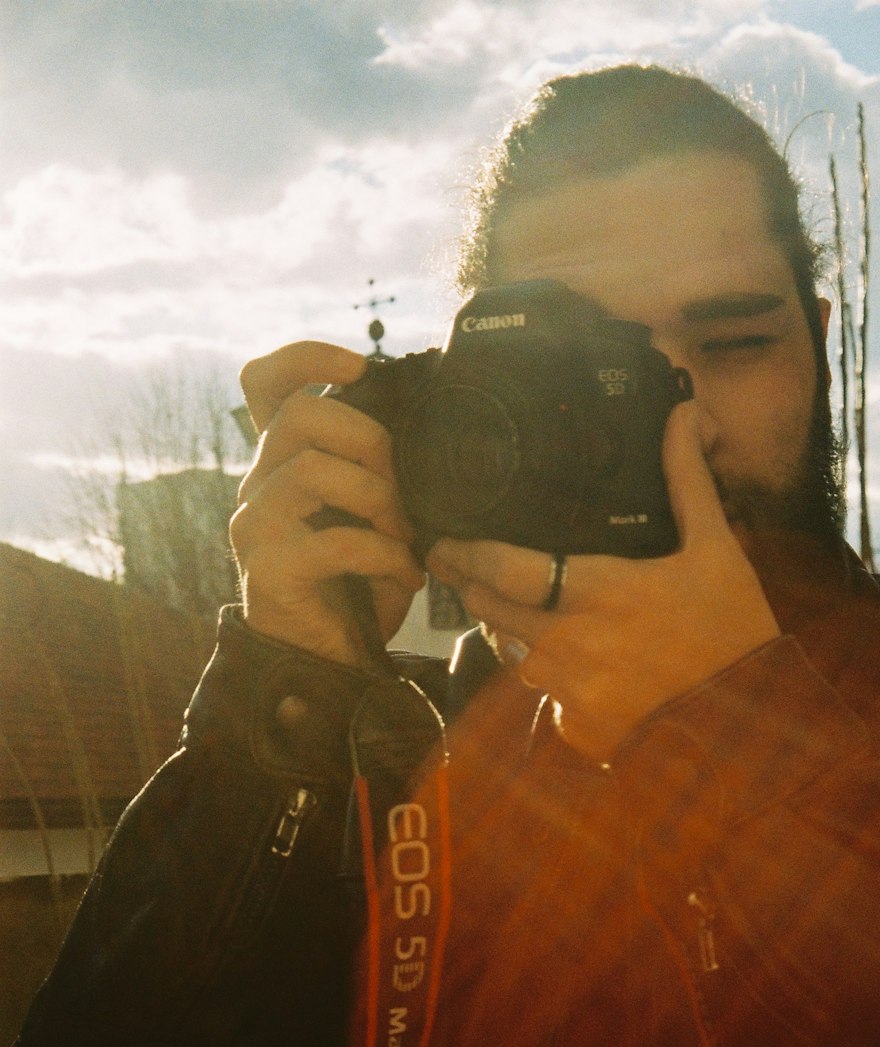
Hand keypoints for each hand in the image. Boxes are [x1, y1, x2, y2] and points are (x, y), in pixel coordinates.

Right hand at [230, 341, 425, 667]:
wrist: (333, 664)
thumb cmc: (361, 587)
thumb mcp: (378, 517)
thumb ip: (385, 473)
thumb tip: (430, 437)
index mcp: (283, 462)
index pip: (265, 383)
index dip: (307, 356)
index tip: (360, 368)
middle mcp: (259, 485)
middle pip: (300, 414)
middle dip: (368, 437)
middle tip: (405, 480)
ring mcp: (256, 526)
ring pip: (313, 469)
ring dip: (379, 498)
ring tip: (407, 535)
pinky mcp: (267, 570)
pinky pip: (334, 541)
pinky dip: (385, 555)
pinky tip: (406, 576)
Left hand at [426, 401, 779, 760]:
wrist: (750, 727)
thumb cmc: (734, 633)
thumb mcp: (715, 550)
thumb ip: (686, 481)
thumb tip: (683, 414)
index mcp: (598, 592)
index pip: (506, 569)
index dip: (464, 554)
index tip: (442, 542)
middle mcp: (571, 644)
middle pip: (491, 610)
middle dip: (473, 587)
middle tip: (462, 569)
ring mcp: (570, 692)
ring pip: (513, 654)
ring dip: (513, 632)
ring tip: (522, 612)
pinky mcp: (577, 729)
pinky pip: (545, 697)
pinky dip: (553, 679)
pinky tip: (578, 666)